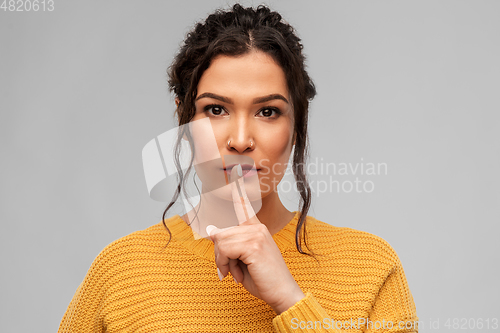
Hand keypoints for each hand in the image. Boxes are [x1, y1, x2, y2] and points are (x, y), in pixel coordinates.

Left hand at [206, 164, 305, 314]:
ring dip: (222, 262)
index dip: (237, 188)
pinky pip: (225, 249)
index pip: (244, 205)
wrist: (282, 293)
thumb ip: (229, 245)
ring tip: (234, 274)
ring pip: (221, 241)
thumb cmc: (264, 279)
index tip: (234, 171)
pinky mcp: (254, 244)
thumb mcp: (242, 261)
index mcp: (257, 229)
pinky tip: (235, 275)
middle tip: (228, 272)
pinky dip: (225, 265)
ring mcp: (256, 234)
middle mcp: (257, 228)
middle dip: (219, 256)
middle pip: (221, 232)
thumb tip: (211, 229)